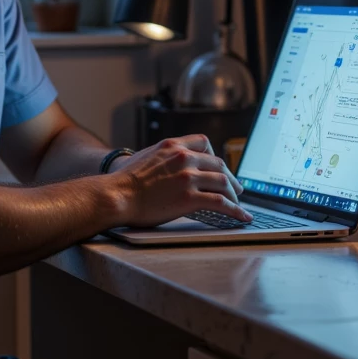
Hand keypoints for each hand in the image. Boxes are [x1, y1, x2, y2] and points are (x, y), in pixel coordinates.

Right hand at [108, 135, 251, 228]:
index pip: (204, 142)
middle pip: (218, 163)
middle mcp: (183, 158)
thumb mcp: (145, 157)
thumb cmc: (124, 181)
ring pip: (222, 181)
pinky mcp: (189, 197)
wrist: (116, 195)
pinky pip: (220, 202)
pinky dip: (235, 210)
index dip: (215, 155)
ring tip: (238, 203)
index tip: (218, 166)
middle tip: (236, 188)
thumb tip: (166, 164)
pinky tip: (241, 216)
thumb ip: (162, 157)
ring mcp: (187, 177)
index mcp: (172, 146)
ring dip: (234, 194)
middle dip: (230, 177)